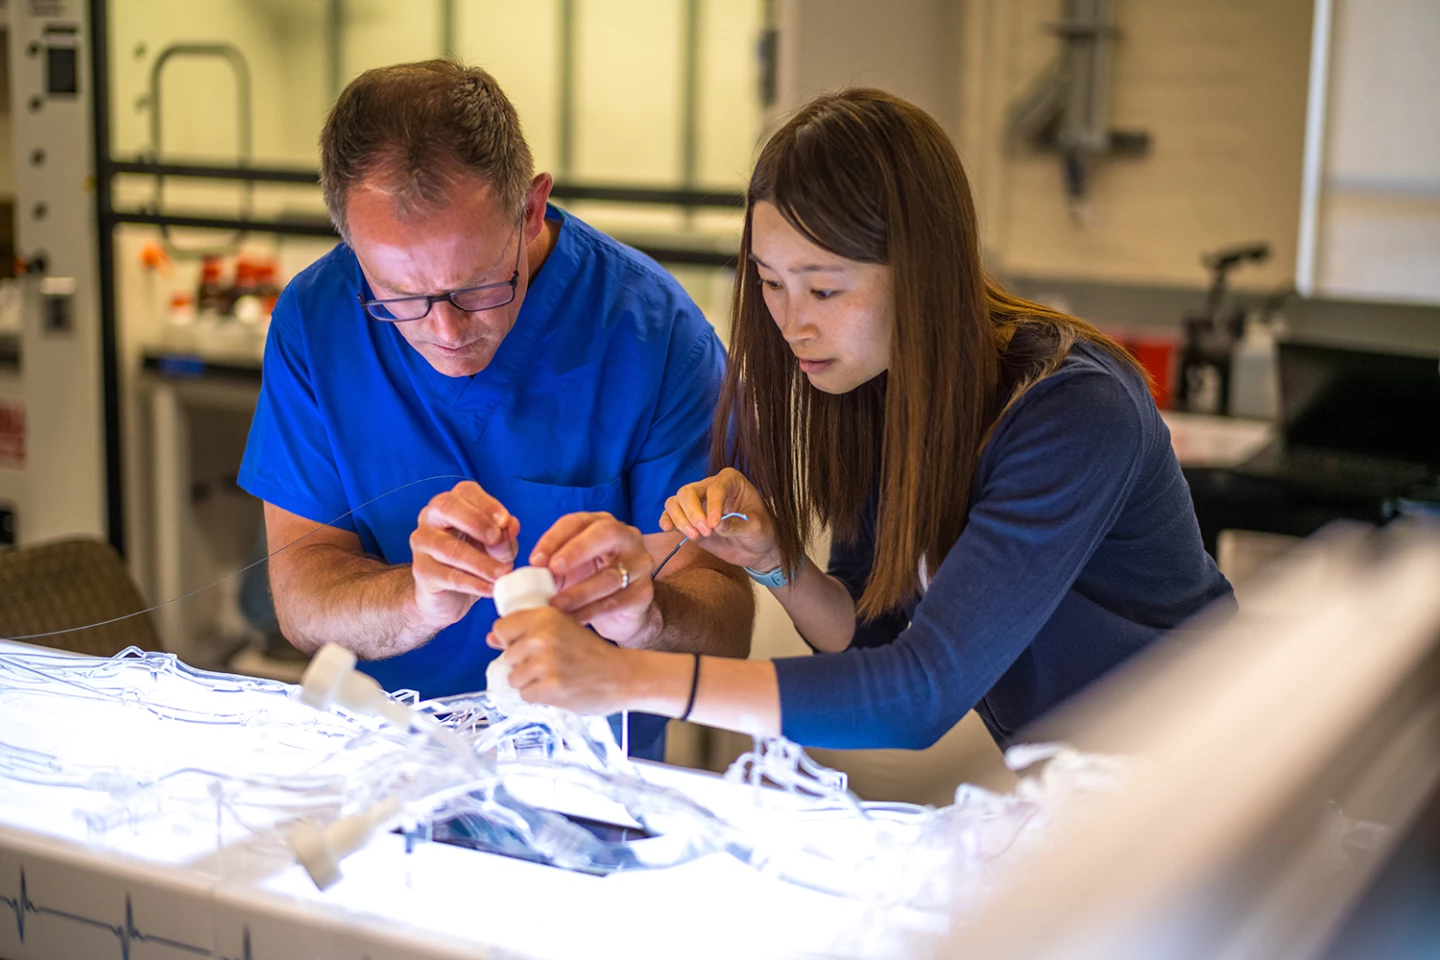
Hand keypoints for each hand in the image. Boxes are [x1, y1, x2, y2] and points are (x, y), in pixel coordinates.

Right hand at [408, 481, 519, 632]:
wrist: (449, 595)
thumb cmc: (475, 561)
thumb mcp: (496, 547)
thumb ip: (504, 536)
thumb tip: (511, 525)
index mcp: (451, 504)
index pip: (465, 491)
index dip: (487, 503)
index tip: (506, 521)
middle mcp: (431, 518)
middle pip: (447, 507)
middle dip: (476, 521)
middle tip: (498, 539)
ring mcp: (422, 544)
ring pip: (449, 548)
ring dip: (481, 562)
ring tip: (503, 573)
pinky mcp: (422, 571)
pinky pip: (449, 576)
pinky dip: (474, 583)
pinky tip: (491, 589)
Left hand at [488, 607, 633, 714]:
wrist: (622, 675)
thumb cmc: (592, 652)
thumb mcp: (564, 628)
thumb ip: (529, 631)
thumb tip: (490, 639)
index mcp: (545, 615)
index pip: (502, 628)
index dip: (510, 640)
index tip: (525, 645)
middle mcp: (542, 636)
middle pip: (507, 657)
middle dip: (524, 664)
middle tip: (550, 664)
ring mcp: (546, 663)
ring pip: (514, 678)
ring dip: (530, 682)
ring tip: (554, 676)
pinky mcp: (550, 688)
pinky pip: (526, 695)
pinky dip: (539, 696)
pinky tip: (557, 688)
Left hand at [530, 512, 656, 646]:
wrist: (622, 612)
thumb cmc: (590, 582)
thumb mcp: (569, 570)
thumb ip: (552, 569)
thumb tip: (532, 575)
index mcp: (601, 524)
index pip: (577, 522)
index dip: (554, 538)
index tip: (535, 560)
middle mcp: (626, 538)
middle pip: (605, 534)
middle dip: (576, 550)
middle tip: (553, 570)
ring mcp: (639, 565)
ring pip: (611, 575)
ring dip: (579, 591)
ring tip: (556, 605)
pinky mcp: (644, 593)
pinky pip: (618, 601)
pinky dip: (592, 611)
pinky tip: (575, 620)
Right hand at [660, 468, 781, 571]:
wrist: (757, 548)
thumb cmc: (761, 532)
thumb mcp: (757, 528)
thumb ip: (737, 525)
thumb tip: (716, 525)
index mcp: (731, 481)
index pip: (715, 487)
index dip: (712, 505)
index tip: (714, 524)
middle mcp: (710, 487)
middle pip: (688, 491)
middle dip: (692, 512)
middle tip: (705, 532)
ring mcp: (697, 504)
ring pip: (675, 502)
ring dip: (680, 519)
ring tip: (695, 536)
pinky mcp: (689, 520)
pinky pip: (670, 515)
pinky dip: (667, 520)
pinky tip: (668, 528)